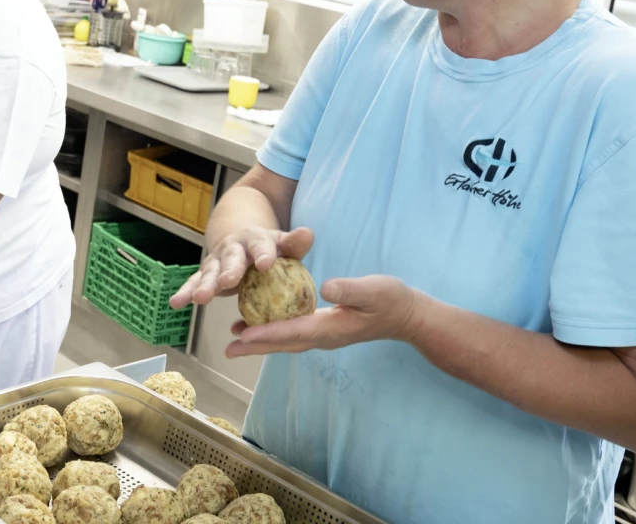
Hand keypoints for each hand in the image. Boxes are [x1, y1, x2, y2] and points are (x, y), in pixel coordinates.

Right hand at [170, 227, 313, 308]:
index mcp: (257, 239)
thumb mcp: (283, 244)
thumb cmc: (269, 248)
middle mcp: (234, 247)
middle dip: (229, 270)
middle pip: (232, 258)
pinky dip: (185, 292)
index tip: (266, 263)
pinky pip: (195, 282)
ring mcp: (218, 260)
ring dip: (205, 284)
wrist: (242, 237)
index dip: (263, 253)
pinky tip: (176, 303)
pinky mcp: (207, 272)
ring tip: (200, 298)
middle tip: (227, 281)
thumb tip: (309, 233)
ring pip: (210, 272)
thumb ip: (295, 243)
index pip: (261, 245)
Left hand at [225, 275, 429, 357]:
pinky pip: (294, 334)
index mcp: (331, 328)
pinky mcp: (325, 329)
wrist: (407, 315)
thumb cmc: (391, 300)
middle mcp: (324, 337)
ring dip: (261, 341)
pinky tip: (262, 323)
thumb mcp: (373, 290)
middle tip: (228, 348)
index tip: (243, 334)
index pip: (293, 332)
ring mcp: (324, 336)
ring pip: (286, 342)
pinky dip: (274, 332)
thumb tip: (324, 287)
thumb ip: (350, 290)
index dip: (267, 333)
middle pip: (283, 344)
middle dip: (255, 345)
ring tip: (236, 339)